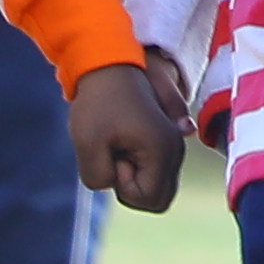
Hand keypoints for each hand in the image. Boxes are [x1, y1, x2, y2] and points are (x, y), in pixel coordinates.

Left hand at [67, 61, 184, 212]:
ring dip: (133, 174)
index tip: (114, 154)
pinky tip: (123, 140)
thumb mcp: (87, 144)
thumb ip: (99, 178)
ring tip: (118, 143)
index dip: (123, 186)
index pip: (149, 199)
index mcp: (163, 150)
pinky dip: (137, 164)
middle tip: (115, 154)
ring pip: (157, 185)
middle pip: (159, 199)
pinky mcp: (168, 138)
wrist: (107, 63)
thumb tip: (119, 182)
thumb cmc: (97, 102)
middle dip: (132, 187)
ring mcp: (176, 143)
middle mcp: (177, 149)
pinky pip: (155, 170)